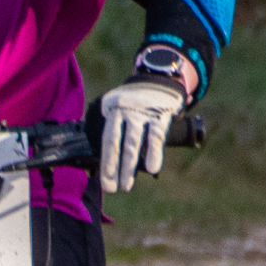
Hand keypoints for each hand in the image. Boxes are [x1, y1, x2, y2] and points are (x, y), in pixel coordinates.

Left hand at [96, 74, 188, 194]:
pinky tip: (152, 169)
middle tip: (111, 188)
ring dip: (130, 165)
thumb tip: (105, 163)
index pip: (107, 139)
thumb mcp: (120, 109)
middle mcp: (125, 109)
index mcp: (111, 110)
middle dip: (114, 167)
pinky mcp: (160, 112)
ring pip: (134, 141)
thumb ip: (116, 131)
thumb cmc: (136, 103)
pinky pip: (155, 135)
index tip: (104, 182)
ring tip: (127, 186)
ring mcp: (142, 111)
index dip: (106, 162)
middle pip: (117, 142)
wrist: (160, 77)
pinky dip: (154, 152)